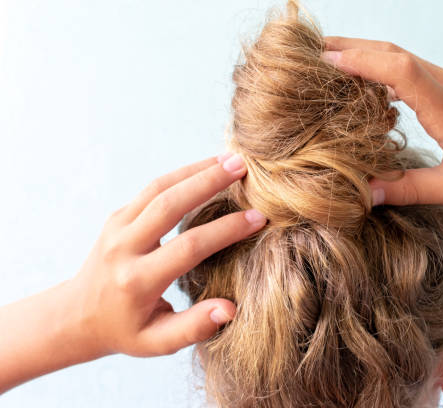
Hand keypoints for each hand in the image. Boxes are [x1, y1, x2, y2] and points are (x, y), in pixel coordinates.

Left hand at [69, 153, 266, 356]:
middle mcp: (124, 248)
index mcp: (137, 281)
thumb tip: (231, 308)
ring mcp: (117, 227)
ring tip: (230, 159)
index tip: (258, 218)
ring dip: (196, 170)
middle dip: (209, 182)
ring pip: (159, 187)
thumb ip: (194, 328)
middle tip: (243, 166)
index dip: (226, 230)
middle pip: (170, 204)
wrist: (77, 315)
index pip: (189, 247)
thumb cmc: (126, 331)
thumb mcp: (157, 342)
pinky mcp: (118, 215)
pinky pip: (152, 188)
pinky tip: (207, 168)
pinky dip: (181, 174)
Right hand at [322, 37, 442, 208]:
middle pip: (395, 52)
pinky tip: (371, 84)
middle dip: (353, 48)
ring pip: (404, 58)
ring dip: (368, 55)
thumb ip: (409, 189)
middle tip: (314, 53)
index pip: (398, 68)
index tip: (324, 61)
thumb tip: (365, 194)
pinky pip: (416, 70)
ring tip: (333, 63)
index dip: (359, 60)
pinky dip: (387, 69)